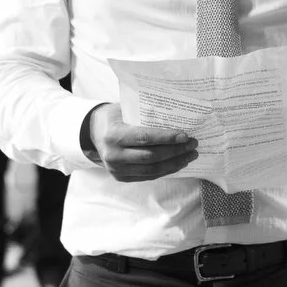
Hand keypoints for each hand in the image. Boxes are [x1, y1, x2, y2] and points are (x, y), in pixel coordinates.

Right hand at [80, 102, 199, 180]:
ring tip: (190, 155)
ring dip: (175, 163)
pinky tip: (178, 163)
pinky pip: (148, 176)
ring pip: (152, 170)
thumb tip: (177, 112)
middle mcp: (114, 155)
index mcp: (114, 134)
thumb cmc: (115, 116)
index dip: (166, 138)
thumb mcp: (125, 109)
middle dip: (176, 151)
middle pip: (151, 156)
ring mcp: (117, 169)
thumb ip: (144, 113)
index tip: (185, 136)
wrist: (94, 132)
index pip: (145, 138)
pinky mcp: (121, 177)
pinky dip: (165, 170)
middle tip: (193, 144)